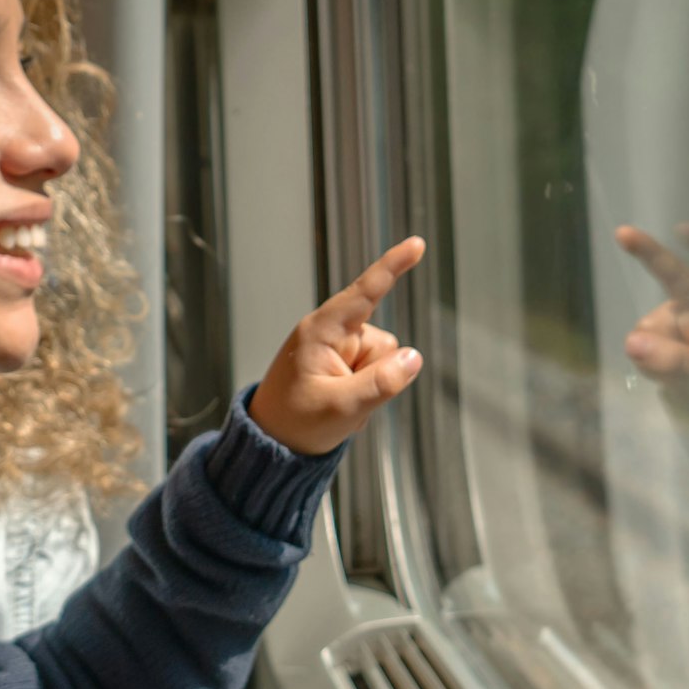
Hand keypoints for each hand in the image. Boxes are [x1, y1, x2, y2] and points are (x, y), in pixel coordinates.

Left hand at [253, 238, 427, 454]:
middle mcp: (331, 333)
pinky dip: (364, 393)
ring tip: (336, 404)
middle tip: (342, 401)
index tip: (416, 244)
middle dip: (375, 375)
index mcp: (322, 332)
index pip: (365, 292)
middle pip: (383, 344)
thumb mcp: (342, 408)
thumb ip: (381, 384)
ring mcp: (337, 348)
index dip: (393, 266)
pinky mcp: (341, 363)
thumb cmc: (294, 423)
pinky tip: (339, 405)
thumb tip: (414, 358)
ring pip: (383, 361)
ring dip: (368, 387)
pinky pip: (374, 373)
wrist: (271, 444)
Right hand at [615, 224, 688, 410]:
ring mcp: (676, 328)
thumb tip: (631, 342)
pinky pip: (643, 354)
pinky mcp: (666, 346)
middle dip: (659, 348)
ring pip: (644, 342)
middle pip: (652, 324)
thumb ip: (676, 360)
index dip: (651, 252)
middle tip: (684, 374)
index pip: (678, 274)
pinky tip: (678, 378)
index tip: (623, 232)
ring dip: (658, 363)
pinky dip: (655, 369)